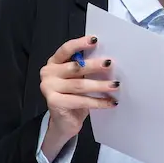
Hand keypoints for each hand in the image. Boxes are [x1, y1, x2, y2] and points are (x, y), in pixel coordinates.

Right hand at [39, 35, 117, 155]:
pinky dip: (98, 102)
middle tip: (110, 63)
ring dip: (100, 85)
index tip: (95, 40)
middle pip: (74, 67)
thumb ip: (84, 69)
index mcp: (54, 63)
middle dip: (94, 65)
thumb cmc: (73, 97)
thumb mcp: (78, 79)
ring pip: (79, 85)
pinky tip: (111, 102)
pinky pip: (81, 101)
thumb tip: (107, 60)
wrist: (64, 122)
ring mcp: (48, 88)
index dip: (80, 44)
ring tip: (115, 85)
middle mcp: (48, 73)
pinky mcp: (54, 102)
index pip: (66, 50)